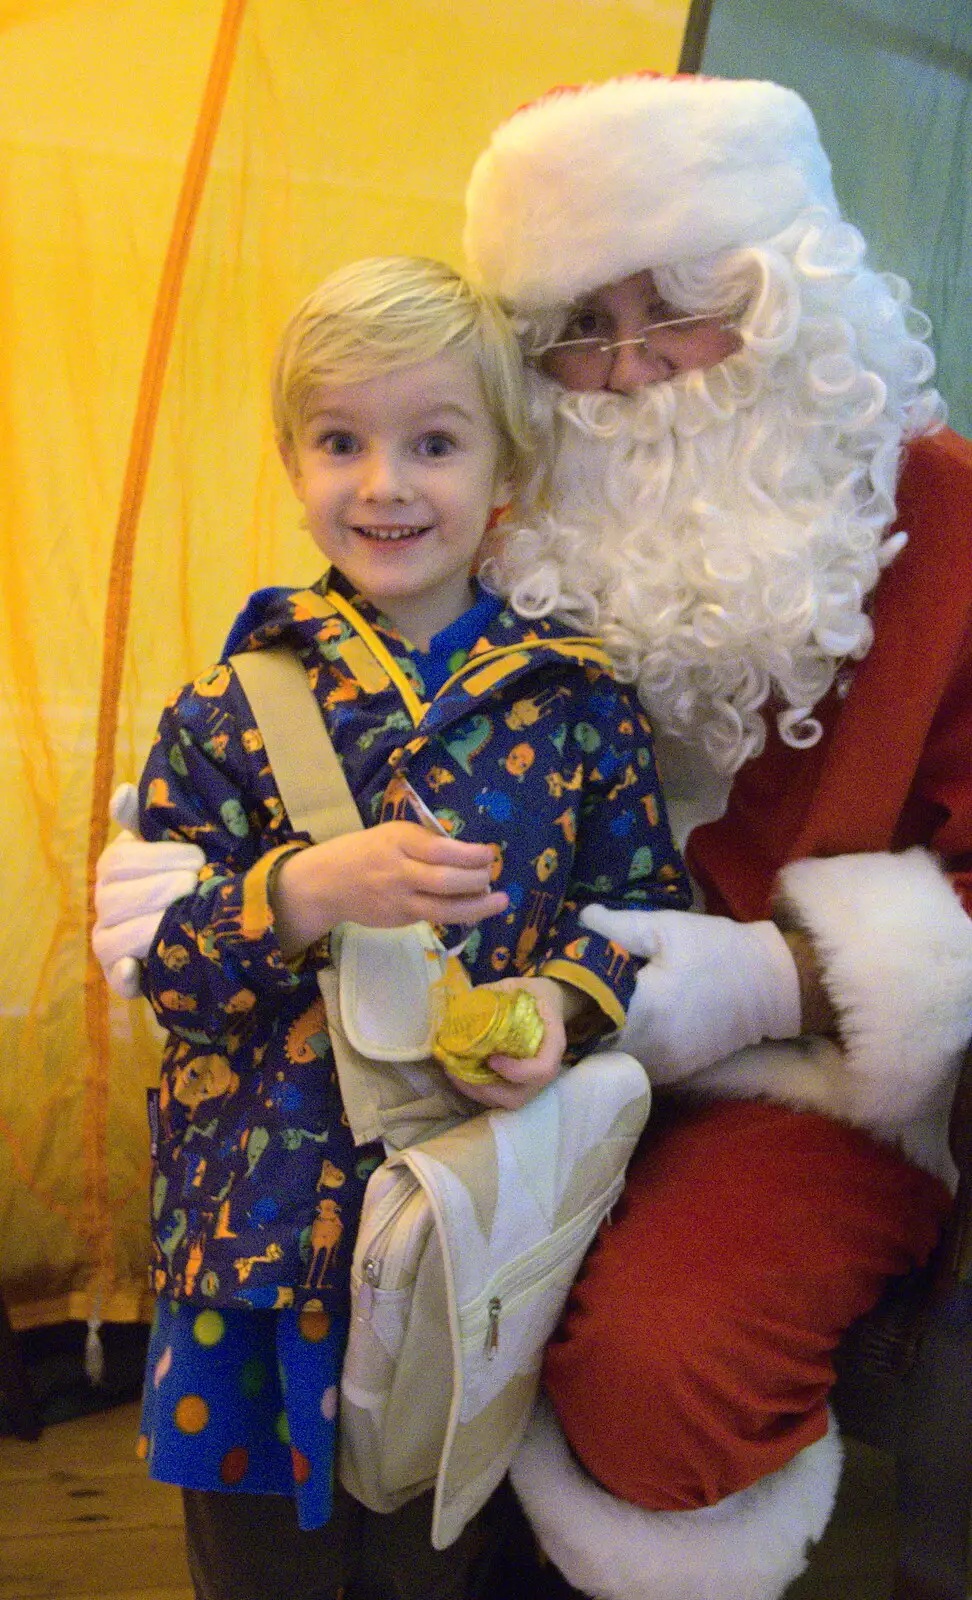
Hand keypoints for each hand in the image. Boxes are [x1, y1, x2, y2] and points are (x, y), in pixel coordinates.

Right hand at [92, 784, 204, 997]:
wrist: (204, 913)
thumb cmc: (186, 870)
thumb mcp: (170, 842)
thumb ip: (144, 819)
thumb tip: (123, 792)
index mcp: (115, 869)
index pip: (119, 862)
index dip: (158, 858)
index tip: (196, 858)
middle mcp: (105, 905)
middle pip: (113, 898)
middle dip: (159, 890)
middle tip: (194, 884)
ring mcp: (110, 941)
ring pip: (112, 937)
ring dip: (149, 926)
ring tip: (184, 914)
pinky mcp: (122, 974)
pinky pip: (115, 979)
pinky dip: (124, 976)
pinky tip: (136, 969)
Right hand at [271, 821, 508, 957]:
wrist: (326, 883)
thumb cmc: (365, 851)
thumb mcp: (392, 834)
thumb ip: (426, 841)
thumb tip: (467, 850)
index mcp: (398, 841)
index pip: (440, 849)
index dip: (470, 854)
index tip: (489, 853)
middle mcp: (399, 871)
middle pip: (445, 880)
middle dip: (476, 879)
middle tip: (492, 874)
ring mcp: (399, 900)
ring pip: (444, 908)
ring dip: (477, 906)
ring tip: (500, 901)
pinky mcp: (400, 919)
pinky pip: (434, 916)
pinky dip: (457, 912)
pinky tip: (474, 908)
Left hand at [444, 976, 566, 1110]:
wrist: (546, 1002)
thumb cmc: (531, 994)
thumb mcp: (515, 986)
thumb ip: (491, 994)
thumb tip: (457, 1006)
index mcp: (553, 1042)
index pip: (542, 1069)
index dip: (515, 1071)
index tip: (491, 1059)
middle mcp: (546, 1068)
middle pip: (520, 1096)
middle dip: (487, 1090)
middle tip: (460, 1072)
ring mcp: (532, 1080)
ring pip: (507, 1101)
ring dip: (477, 1093)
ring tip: (453, 1074)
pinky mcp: (519, 1083)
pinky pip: (499, 1097)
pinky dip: (477, 1091)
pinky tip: (458, 1074)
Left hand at [580, 905, 801, 1081]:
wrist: (770, 985)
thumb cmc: (716, 950)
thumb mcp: (666, 928)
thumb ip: (617, 926)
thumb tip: (579, 921)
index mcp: (643, 1009)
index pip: (584, 1017)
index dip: (566, 1004)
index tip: (557, 988)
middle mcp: (649, 1046)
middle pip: (593, 1044)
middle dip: (578, 1025)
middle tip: (566, 1001)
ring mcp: (663, 1065)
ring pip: (611, 1059)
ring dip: (598, 1041)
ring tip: (589, 1015)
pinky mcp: (674, 1073)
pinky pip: (633, 1066)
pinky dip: (621, 1052)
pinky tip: (618, 1028)